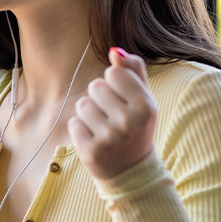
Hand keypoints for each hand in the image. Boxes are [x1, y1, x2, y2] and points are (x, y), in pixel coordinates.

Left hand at [68, 47, 157, 179]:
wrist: (131, 171)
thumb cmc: (136, 127)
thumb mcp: (144, 99)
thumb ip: (134, 71)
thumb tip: (115, 51)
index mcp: (146, 106)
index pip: (115, 72)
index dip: (115, 83)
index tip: (123, 99)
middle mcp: (129, 122)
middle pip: (96, 86)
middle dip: (100, 97)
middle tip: (112, 116)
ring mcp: (110, 138)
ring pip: (83, 104)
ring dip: (89, 113)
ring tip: (103, 127)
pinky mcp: (91, 151)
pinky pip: (74, 124)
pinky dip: (80, 129)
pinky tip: (95, 139)